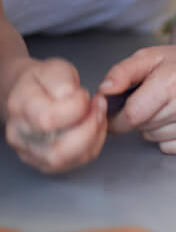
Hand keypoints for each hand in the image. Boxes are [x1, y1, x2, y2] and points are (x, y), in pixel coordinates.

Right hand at [4, 58, 106, 172]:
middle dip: (90, 128)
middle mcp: (21, 136)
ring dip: (94, 136)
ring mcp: (31, 153)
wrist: (29, 92)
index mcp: (20, 108)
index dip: (77, 107)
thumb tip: (73, 100)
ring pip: (68, 161)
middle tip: (99, 106)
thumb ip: (64, 84)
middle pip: (58, 151)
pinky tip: (95, 125)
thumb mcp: (54, 69)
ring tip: (98, 114)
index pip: (48, 120)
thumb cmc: (43, 80)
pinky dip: (94, 143)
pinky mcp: (46, 162)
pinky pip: (77, 160)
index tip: (86, 94)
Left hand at [99, 42, 175, 154]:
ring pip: (153, 138)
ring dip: (154, 125)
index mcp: (173, 83)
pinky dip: (169, 136)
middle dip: (140, 116)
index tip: (119, 110)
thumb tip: (103, 93)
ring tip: (171, 105)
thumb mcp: (150, 56)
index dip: (118, 116)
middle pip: (141, 127)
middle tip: (156, 98)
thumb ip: (121, 72)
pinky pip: (168, 147)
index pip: (130, 116)